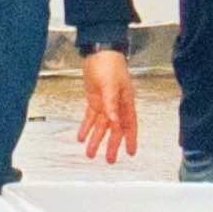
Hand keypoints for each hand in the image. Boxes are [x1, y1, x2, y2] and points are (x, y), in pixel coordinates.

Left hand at [75, 47, 145, 164]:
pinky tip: (81, 136)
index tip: (131, 152)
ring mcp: (105, 103)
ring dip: (96, 139)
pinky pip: (91, 117)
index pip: (129, 125)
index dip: (130, 140)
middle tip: (109, 159)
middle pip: (114, 129)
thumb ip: (112, 104)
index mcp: (125, 102)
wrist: (99, 52)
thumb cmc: (110, 65)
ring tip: (90, 153)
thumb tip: (115, 121)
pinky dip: (86, 127)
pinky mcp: (94, 99)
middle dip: (111, 145)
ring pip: (101, 126)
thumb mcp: (112, 85)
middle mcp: (116, 105)